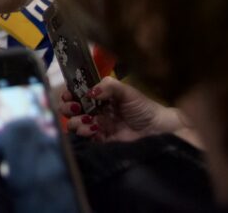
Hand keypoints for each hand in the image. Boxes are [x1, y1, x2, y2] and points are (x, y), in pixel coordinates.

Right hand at [59, 76, 184, 141]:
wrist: (158, 130)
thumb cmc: (143, 107)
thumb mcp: (127, 91)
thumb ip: (108, 86)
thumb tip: (89, 92)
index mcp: (100, 96)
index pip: (78, 93)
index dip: (70, 93)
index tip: (68, 94)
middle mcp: (95, 110)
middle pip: (72, 109)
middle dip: (68, 107)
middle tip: (75, 107)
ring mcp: (97, 125)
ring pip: (76, 123)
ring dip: (76, 121)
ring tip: (85, 120)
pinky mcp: (101, 140)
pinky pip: (86, 137)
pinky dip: (85, 133)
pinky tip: (92, 129)